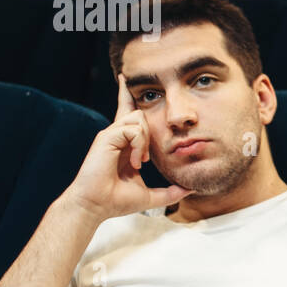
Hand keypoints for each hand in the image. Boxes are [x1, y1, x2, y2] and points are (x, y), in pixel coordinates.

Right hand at [63, 74, 190, 220]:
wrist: (96, 206)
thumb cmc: (116, 201)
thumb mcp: (150, 196)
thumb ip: (170, 192)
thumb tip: (191, 190)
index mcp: (123, 143)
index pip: (129, 112)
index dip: (128, 95)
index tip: (127, 80)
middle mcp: (116, 134)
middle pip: (138, 111)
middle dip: (148, 131)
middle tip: (140, 162)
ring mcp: (110, 134)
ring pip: (138, 117)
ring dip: (144, 141)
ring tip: (137, 163)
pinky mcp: (106, 137)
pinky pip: (132, 129)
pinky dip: (138, 145)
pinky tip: (133, 162)